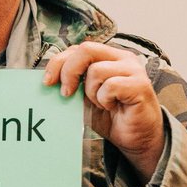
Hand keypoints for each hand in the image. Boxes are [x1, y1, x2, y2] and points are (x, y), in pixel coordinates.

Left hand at [43, 42, 164, 178]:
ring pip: (96, 70)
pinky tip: (111, 107)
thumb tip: (47, 81)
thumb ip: (73, 84)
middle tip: (66, 93)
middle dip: (68, 71)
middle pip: (86, 50)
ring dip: (91, 92)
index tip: (47, 82)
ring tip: (100, 104)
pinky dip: (104, 100)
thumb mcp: (85, 98)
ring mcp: (133, 70)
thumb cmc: (111, 117)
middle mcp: (122, 58)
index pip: (78, 48)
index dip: (58, 62)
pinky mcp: (140, 85)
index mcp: (108, 57)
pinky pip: (110, 86)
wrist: (136, 138)